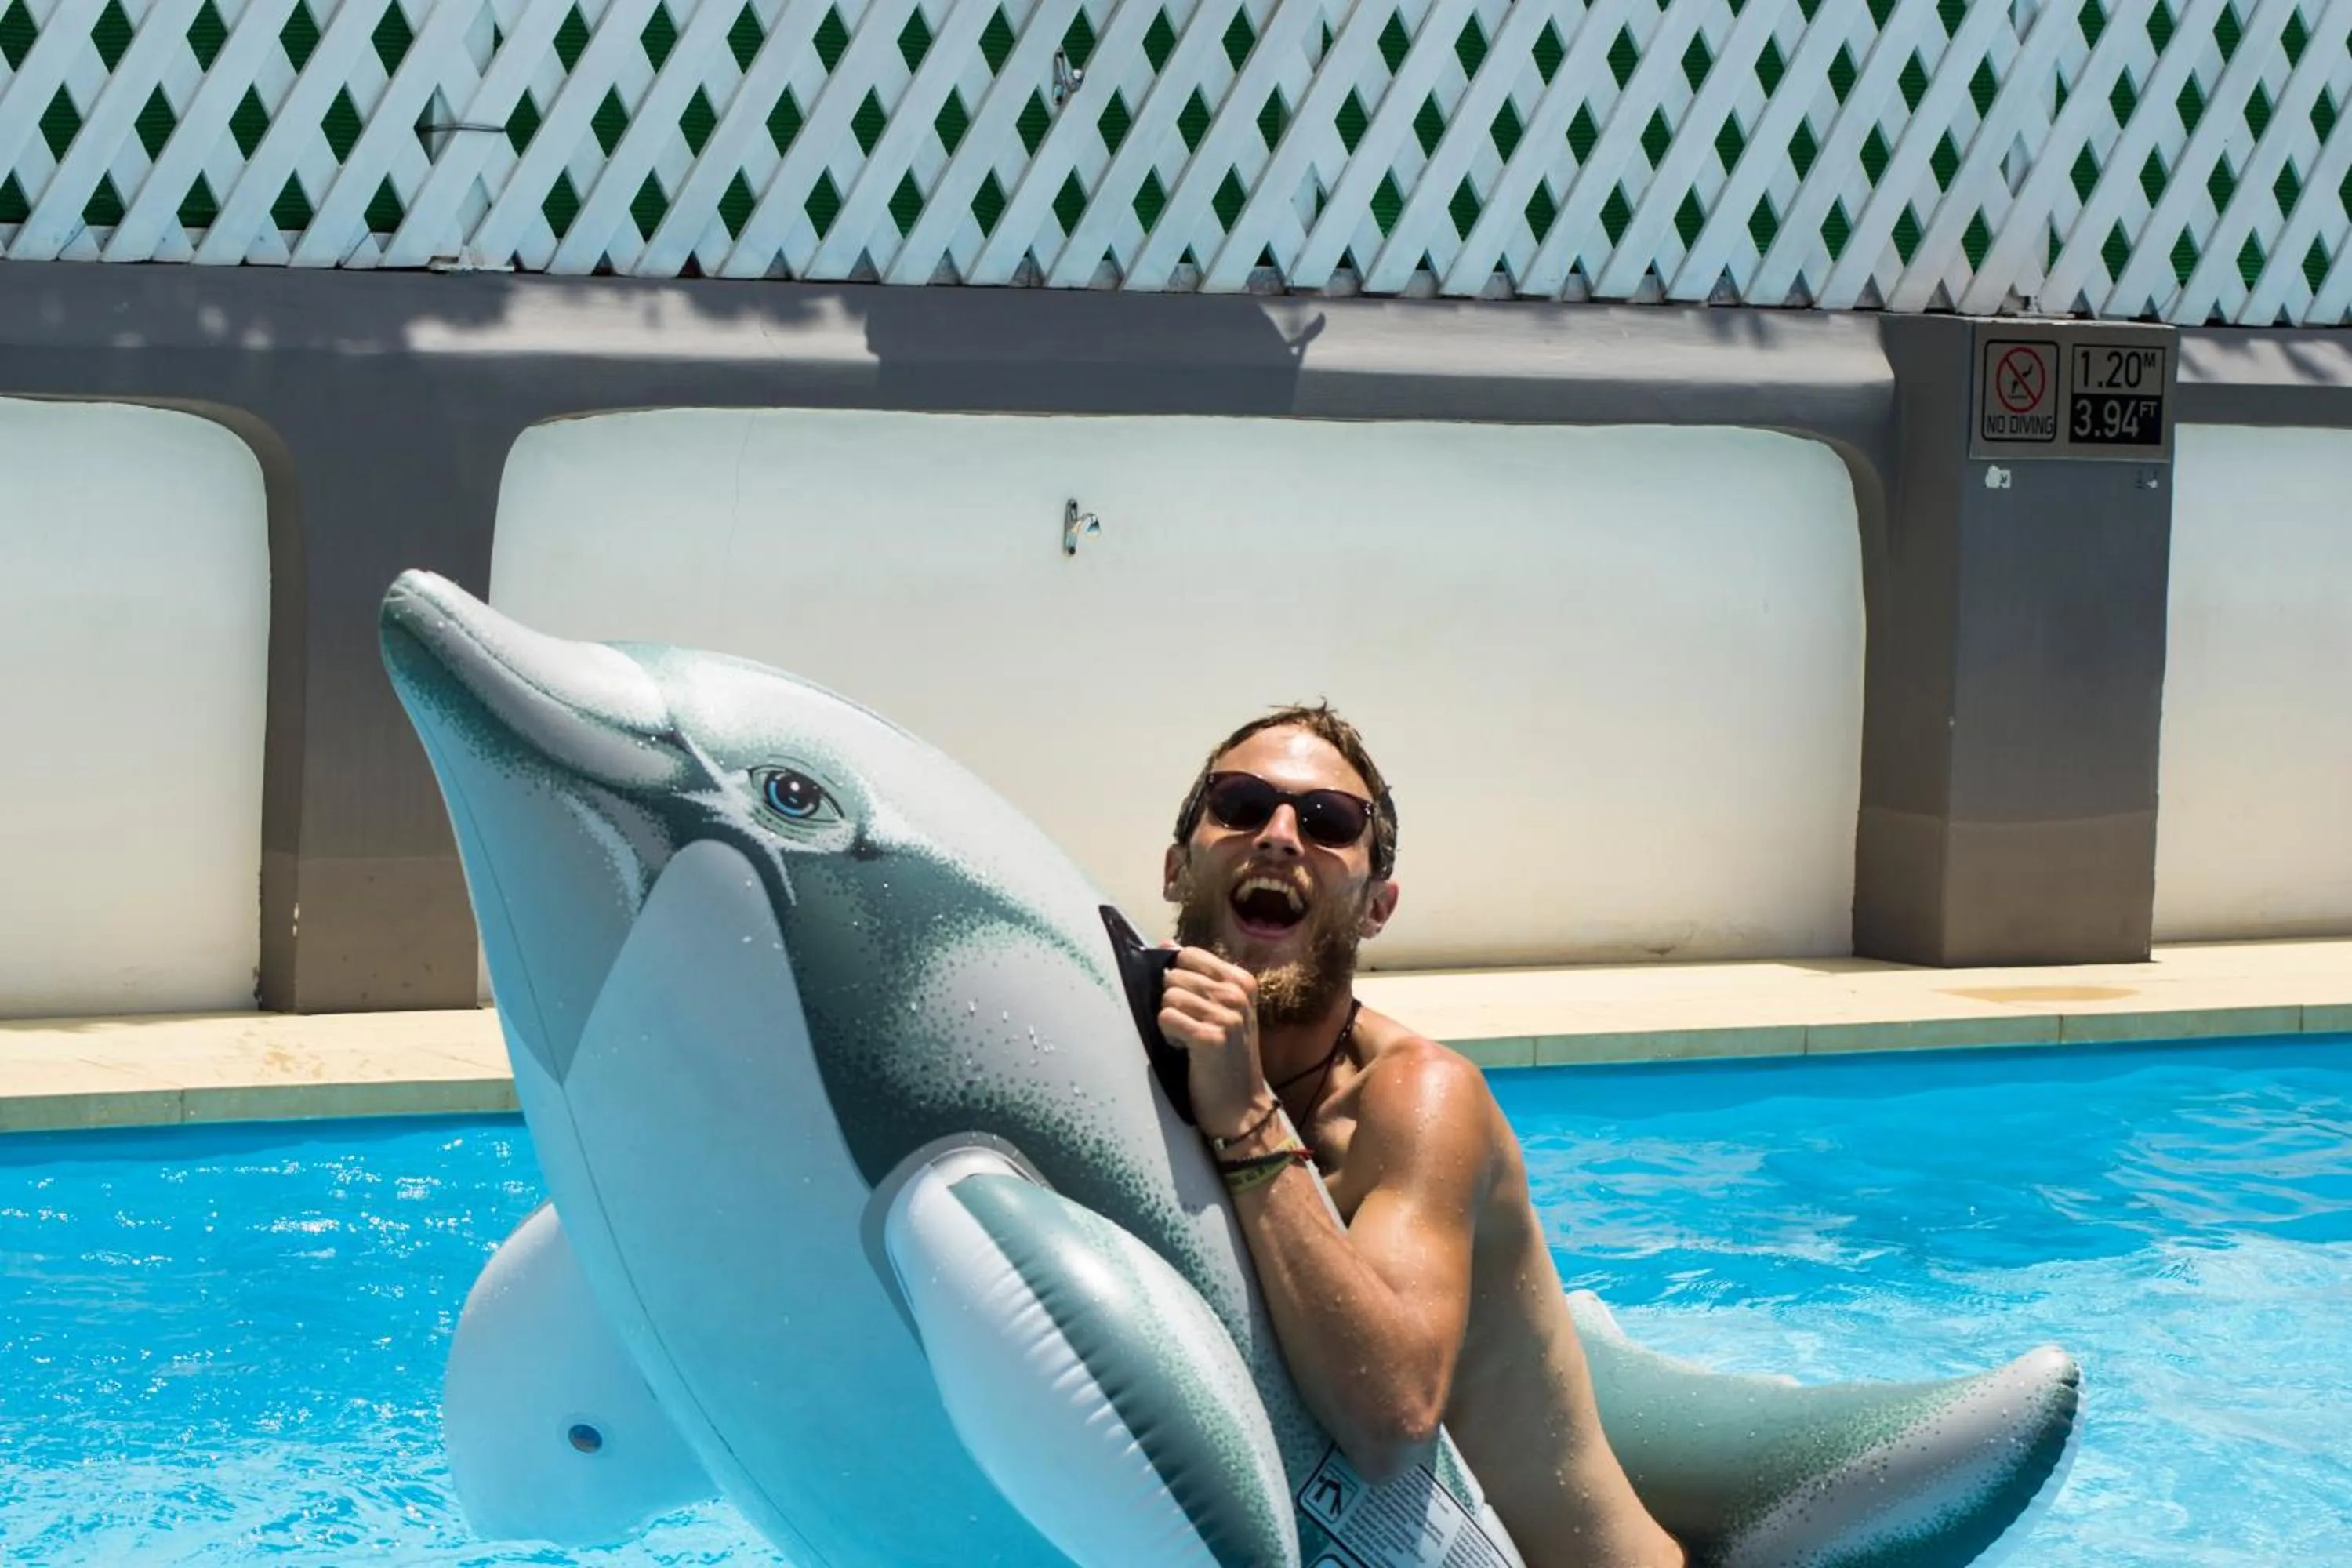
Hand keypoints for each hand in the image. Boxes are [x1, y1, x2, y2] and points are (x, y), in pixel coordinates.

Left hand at [1158, 946, 1276, 1142]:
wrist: (1242, 1108)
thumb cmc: (1226, 1058)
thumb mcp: (1221, 1010)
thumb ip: (1197, 976)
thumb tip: (1165, 944)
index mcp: (1242, 981)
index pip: (1188, 954)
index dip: (1178, 978)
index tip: (1192, 1004)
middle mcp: (1237, 994)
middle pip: (1174, 975)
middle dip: (1173, 1001)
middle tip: (1191, 1027)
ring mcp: (1226, 1015)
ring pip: (1168, 996)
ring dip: (1170, 1021)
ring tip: (1188, 1040)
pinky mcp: (1210, 1037)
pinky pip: (1166, 1018)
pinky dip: (1168, 1036)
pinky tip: (1185, 1050)